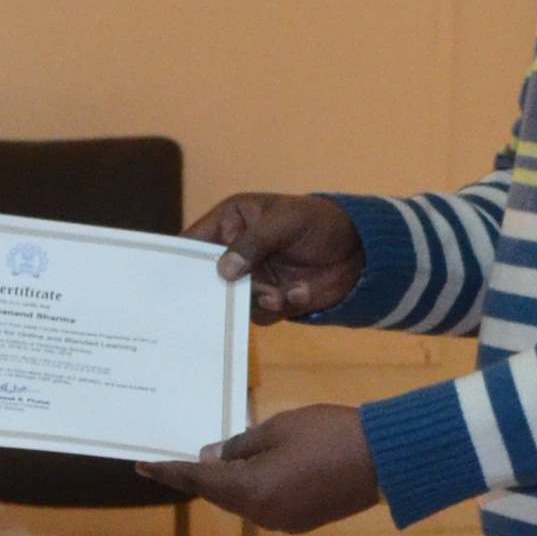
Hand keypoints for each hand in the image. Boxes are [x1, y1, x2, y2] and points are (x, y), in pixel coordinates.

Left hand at [148, 402, 381, 532]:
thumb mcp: (278, 428)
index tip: (142, 466)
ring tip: (218, 458)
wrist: (385, 457)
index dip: (170, 473)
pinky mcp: (304, 522)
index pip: (200, 481)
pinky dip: (254, 488)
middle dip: (201, 477)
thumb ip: (241, 444)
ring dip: (229, 483)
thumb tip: (213, 456)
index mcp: (252, 492)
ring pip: (243, 501)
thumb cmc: (328, 433)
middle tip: (179, 457)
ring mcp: (285, 523)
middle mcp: (263, 516)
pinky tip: (254, 469)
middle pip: (220, 496)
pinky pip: (266, 505)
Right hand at [190, 190, 361, 321]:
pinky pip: (260, 314)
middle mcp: (235, 252)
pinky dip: (279, 306)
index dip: (181, 261)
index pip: (194, 242)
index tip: (175, 282)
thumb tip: (223, 271)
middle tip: (235, 296)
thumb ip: (254, 243)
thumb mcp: (286, 222)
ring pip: (235, 301)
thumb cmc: (320, 222)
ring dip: (258, 300)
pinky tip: (300, 293)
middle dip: (222, 291)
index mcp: (231, 222)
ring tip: (278, 296)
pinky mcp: (270, 299)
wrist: (361, 251)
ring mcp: (252, 278)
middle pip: (209, 279)